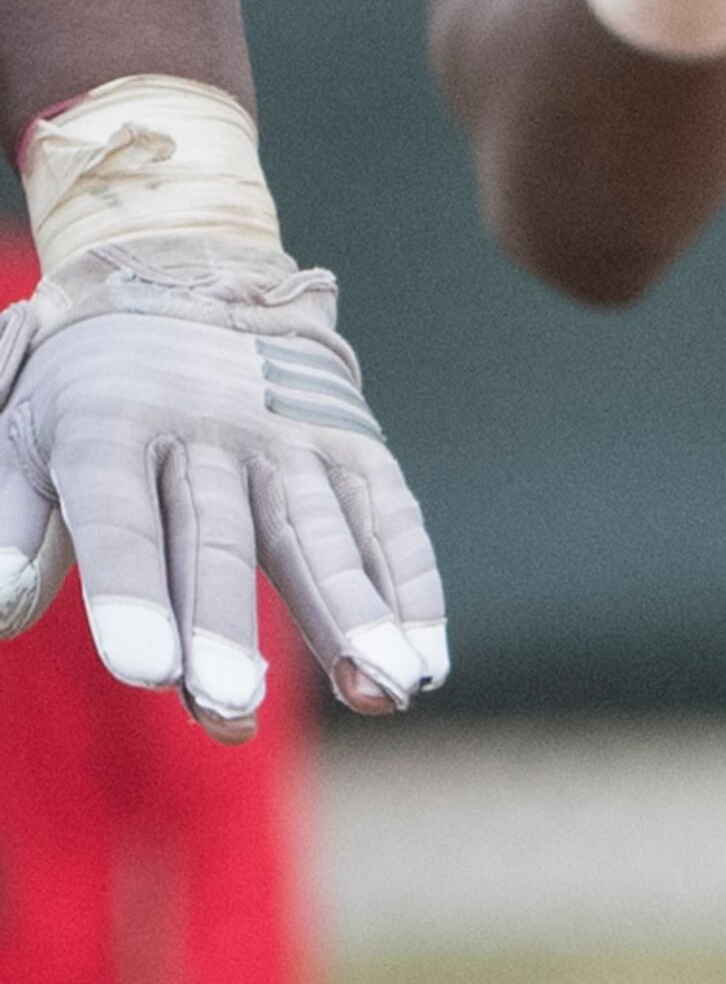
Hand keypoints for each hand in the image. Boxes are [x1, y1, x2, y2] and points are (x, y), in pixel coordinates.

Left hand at [0, 238, 446, 725]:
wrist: (182, 277)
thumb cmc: (86, 394)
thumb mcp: (19, 435)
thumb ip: (11, 524)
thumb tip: (2, 610)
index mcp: (108, 425)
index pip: (118, 518)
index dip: (129, 593)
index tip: (145, 670)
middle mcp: (207, 427)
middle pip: (219, 538)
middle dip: (227, 626)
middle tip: (232, 707)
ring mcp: (290, 435)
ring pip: (320, 530)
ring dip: (350, 614)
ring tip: (380, 688)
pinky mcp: (354, 443)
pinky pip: (389, 516)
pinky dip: (413, 587)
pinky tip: (425, 659)